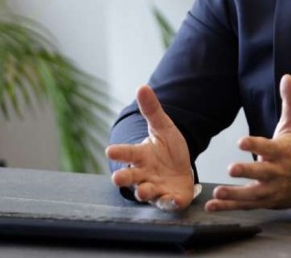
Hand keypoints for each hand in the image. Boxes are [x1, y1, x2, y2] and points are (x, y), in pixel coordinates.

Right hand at [105, 85, 193, 210]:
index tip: (109, 150)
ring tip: (143, 190)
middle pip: (129, 177)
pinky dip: (169, 202)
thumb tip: (142, 86)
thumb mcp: (163, 127)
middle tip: (116, 178)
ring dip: (144, 192)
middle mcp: (143, 174)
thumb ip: (152, 110)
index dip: (119, 152)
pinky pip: (167, 203)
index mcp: (140, 155)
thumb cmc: (167, 149)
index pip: (127, 153)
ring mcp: (155, 188)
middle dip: (123, 178)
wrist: (181, 170)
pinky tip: (173, 199)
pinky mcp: (169, 199)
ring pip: (145, 192)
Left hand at [205, 74, 290, 210]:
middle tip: (231, 169)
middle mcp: (278, 172)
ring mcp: (271, 189)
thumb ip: (290, 101)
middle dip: (248, 172)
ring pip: (253, 194)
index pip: (268, 147)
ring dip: (235, 195)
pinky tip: (212, 206)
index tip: (241, 142)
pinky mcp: (265, 201)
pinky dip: (229, 207)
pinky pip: (245, 206)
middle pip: (262, 173)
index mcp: (282, 152)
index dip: (255, 145)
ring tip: (218, 193)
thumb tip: (287, 77)